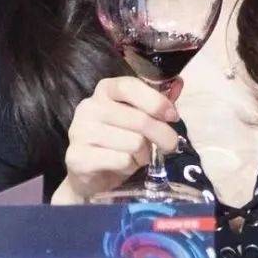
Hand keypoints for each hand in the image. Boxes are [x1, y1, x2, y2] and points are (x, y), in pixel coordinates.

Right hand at [54, 77, 181, 202]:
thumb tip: (179, 84)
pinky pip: (122, 161)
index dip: (156, 101)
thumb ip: (155, 103)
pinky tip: (124, 165)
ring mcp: (80, 132)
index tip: (173, 116)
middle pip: (140, 120)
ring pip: (134, 143)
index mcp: (104, 90)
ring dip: (144, 154)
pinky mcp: (79, 157)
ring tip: (138, 156)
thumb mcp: (138, 117)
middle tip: (169, 146)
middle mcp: (89, 107)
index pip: (130, 86)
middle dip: (162, 135)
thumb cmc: (118, 140)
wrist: (89, 173)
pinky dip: (130, 166)